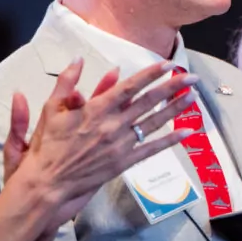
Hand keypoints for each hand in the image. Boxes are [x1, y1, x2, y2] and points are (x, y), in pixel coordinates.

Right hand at [10, 59, 199, 218]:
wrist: (48, 182)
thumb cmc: (48, 145)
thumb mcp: (51, 108)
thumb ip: (66, 82)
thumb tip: (78, 59)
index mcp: (97, 109)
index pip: (130, 87)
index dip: (150, 74)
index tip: (168, 64)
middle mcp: (113, 125)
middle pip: (149, 102)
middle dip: (172, 87)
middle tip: (192, 77)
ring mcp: (121, 144)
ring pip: (154, 122)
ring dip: (175, 108)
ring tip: (193, 96)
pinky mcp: (124, 162)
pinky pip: (151, 149)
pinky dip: (170, 140)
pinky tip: (187, 132)